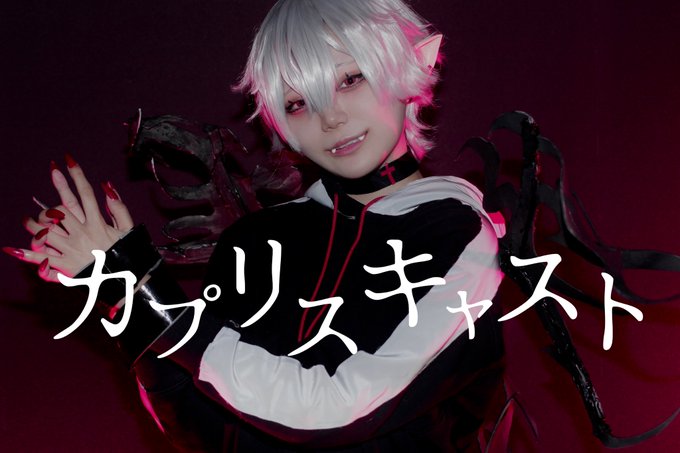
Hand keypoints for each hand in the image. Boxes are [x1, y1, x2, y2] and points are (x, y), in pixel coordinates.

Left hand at [4, 154, 133, 281]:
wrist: (126, 281)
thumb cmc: (128, 255)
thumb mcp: (129, 229)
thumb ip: (118, 208)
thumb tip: (107, 187)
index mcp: (98, 223)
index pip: (85, 194)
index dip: (76, 175)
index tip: (67, 160)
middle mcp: (82, 234)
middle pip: (59, 212)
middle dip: (49, 207)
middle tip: (43, 210)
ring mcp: (72, 250)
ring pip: (46, 231)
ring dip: (34, 225)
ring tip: (28, 221)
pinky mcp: (65, 266)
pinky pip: (43, 259)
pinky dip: (27, 255)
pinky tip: (11, 249)